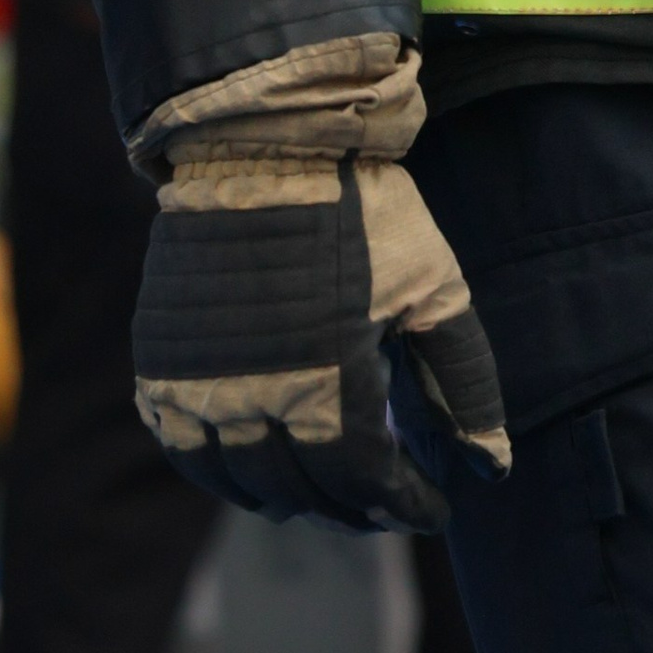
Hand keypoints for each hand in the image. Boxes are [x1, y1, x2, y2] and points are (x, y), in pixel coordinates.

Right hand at [131, 154, 507, 529]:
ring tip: (322, 492)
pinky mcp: (159, 362)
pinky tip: (255, 461)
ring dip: (286, 499)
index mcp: (329, 383)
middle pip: (305, 494)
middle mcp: (257, 397)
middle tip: (382, 505)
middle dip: (353, 509)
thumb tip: (493, 468)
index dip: (404, 506)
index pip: (368, 485)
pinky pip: (183, 447)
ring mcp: (198, 383)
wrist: (265, 142)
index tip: (431, 509)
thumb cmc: (363, 211)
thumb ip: (465, 381)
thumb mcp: (434, 287)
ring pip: (241, 483)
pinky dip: (220, 469)